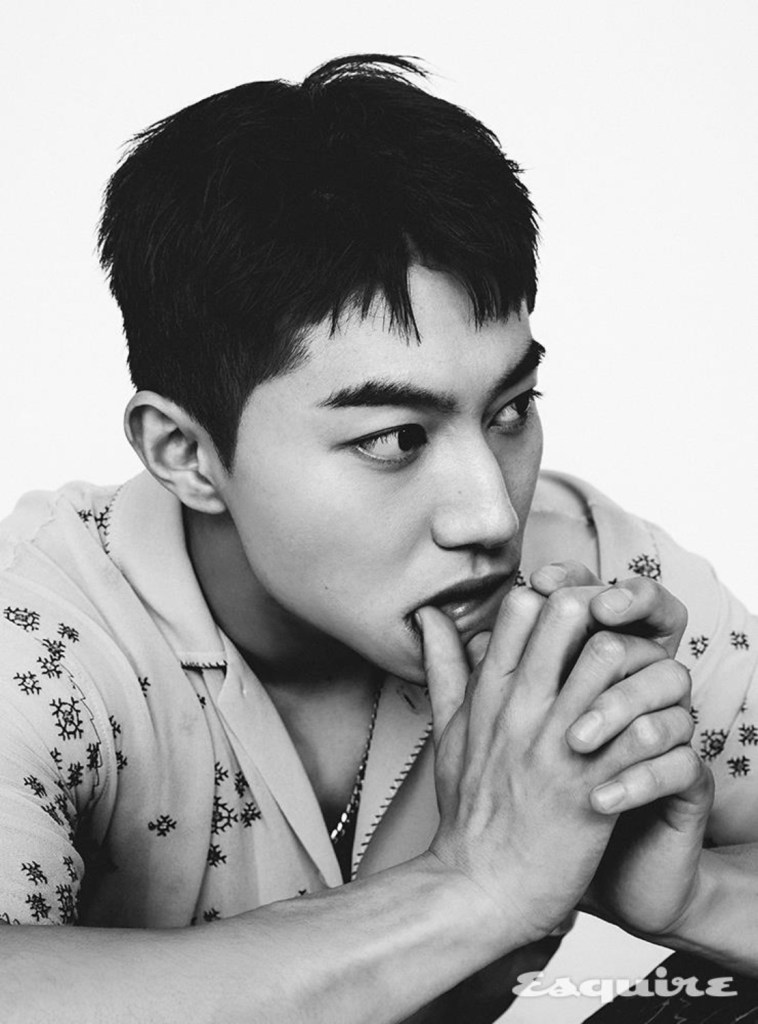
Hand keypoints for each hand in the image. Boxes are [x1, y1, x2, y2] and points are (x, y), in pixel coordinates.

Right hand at [418, 577, 694, 949]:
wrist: (482, 888)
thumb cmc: (469, 811)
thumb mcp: (446, 732)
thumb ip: (443, 668)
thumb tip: (428, 616)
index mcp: (489, 693)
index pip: (521, 606)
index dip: (555, 597)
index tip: (574, 619)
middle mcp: (522, 708)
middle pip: (566, 616)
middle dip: (597, 611)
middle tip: (616, 633)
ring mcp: (557, 744)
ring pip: (607, 658)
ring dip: (630, 657)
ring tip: (638, 677)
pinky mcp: (593, 783)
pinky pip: (638, 727)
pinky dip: (654, 716)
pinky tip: (654, 724)